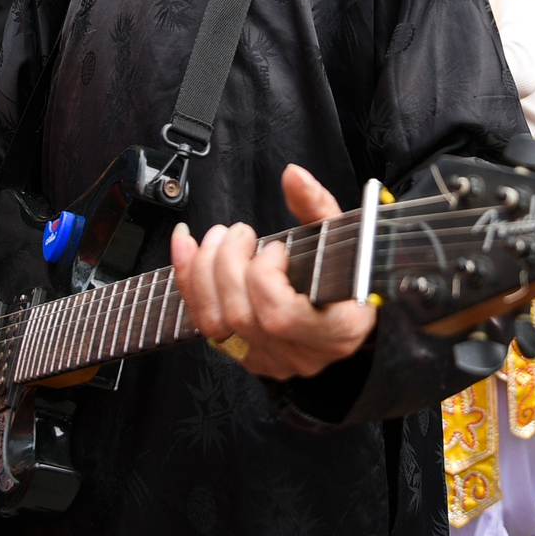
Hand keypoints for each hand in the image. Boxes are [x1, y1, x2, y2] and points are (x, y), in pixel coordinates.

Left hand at [169, 165, 376, 379]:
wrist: (344, 310)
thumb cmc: (348, 272)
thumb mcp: (343, 237)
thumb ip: (317, 206)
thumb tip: (292, 175)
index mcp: (337, 330)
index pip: (280, 316)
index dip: (264, 278)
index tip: (275, 248)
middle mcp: (300, 355)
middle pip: (242, 316)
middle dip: (228, 264)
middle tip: (239, 232)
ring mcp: (269, 360)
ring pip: (216, 324)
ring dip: (204, 271)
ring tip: (218, 237)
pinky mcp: (243, 356)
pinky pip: (202, 325)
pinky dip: (188, 281)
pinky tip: (186, 245)